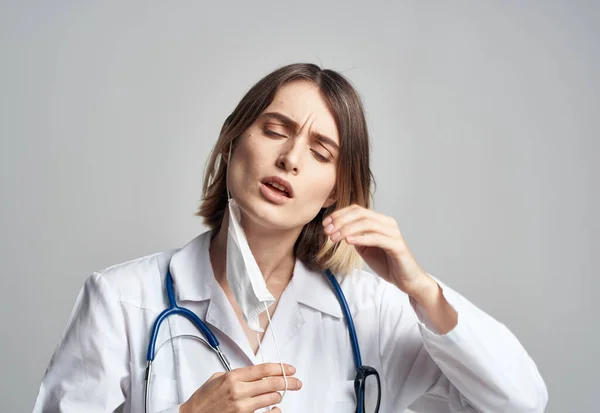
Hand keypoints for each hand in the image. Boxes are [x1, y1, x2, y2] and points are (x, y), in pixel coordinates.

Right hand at [180, 363, 301, 412]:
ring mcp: (242, 407)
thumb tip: (252, 373)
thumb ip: (236, 374)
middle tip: (296, 382)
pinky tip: (275, 409)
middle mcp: (239, 391)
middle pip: (272, 383)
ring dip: (278, 396)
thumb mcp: (217, 378)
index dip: (281, 368)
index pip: (264, 369)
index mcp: (233, 377)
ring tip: (278, 395)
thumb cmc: (202, 400)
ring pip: (271, 399)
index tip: (290, 369)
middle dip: (289, 382)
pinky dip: (275, 411)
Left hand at [323, 205, 434, 298]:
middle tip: (327, 231)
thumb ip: (355, 236)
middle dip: (341, 221)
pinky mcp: (397, 246)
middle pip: (361, 213)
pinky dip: (361, 238)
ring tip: (334, 238)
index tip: (325, 224)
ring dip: (347, 229)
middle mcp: (388, 223)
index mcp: (380, 221)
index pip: (357, 210)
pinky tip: (348, 242)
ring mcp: (393, 233)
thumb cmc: (387, 263)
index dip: (339, 215)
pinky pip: (376, 238)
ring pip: (367, 223)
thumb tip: (337, 229)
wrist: (406, 279)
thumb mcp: (365, 248)